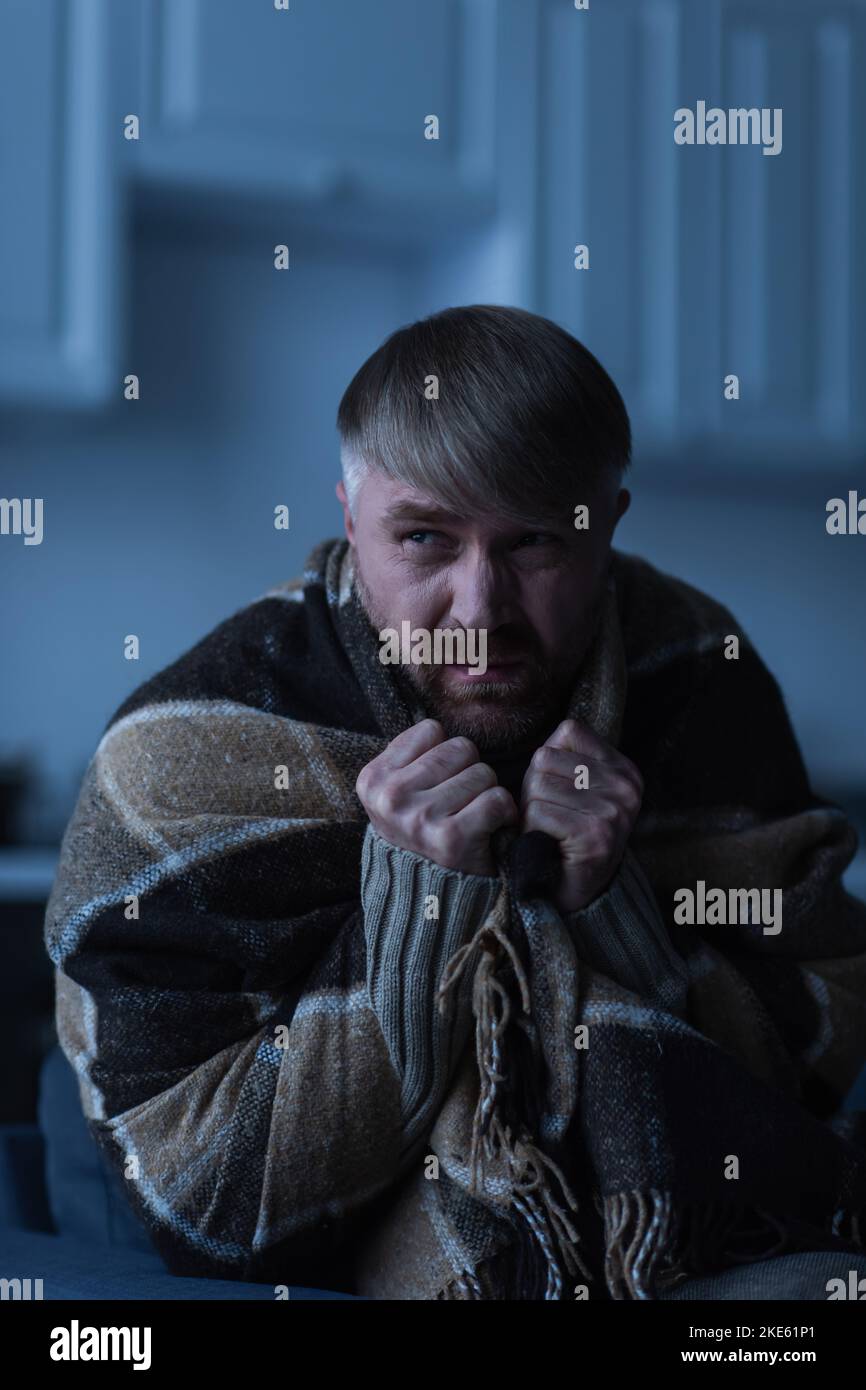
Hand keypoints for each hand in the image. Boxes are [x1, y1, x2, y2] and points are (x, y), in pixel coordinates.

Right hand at [356, 718, 518, 876]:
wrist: (426, 899)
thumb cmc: (420, 835)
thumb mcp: (396, 795)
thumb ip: (410, 758)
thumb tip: (438, 724)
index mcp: (373, 779)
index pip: (431, 731)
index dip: (444, 755)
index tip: (438, 784)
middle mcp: (392, 797)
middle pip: (460, 748)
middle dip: (469, 772)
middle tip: (460, 803)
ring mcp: (420, 817)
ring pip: (483, 773)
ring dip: (487, 793)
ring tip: (472, 817)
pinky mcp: (452, 838)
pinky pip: (497, 800)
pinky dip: (504, 814)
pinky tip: (491, 828)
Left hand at [519, 718, 642, 913]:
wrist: (577, 896)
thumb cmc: (565, 836)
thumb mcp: (574, 787)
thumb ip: (565, 756)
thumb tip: (541, 744)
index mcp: (625, 769)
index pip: (568, 731)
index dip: (548, 762)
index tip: (559, 793)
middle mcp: (626, 787)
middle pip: (546, 758)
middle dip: (533, 789)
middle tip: (550, 819)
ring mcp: (613, 811)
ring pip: (537, 786)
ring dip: (530, 812)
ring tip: (549, 832)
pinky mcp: (595, 835)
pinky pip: (537, 814)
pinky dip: (531, 831)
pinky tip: (550, 845)